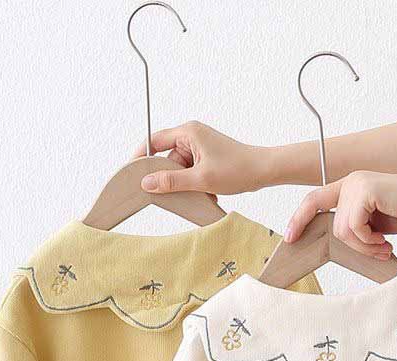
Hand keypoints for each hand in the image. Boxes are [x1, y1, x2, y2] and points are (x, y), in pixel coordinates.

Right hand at [132, 121, 268, 195]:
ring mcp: (200, 146)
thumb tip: (146, 183)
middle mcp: (192, 135)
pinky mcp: (207, 157)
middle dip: (172, 178)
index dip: (141, 158)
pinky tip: (207, 191)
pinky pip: (191, 171)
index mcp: (188, 132)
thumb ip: (171, 181)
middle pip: (167, 159)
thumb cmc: (237, 169)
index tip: (132, 174)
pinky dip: (196, 183)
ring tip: (201, 191)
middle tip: (176, 192)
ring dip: (187, 184)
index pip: (154, 141)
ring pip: (180, 168)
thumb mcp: (200, 179)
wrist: (264, 171)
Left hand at [284, 171, 396, 258]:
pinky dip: (369, 240)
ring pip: (343, 231)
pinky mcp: (365, 192)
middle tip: (378, 251)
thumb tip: (338, 240)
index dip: (299, 218)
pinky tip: (385, 240)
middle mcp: (350, 182)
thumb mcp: (375, 222)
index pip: (314, 200)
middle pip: (333, 226)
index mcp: (350, 186)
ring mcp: (356, 185)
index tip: (289, 237)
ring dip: (365, 246)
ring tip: (384, 246)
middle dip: (355, 246)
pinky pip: (354, 228)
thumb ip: (355, 226)